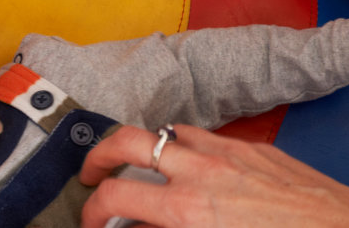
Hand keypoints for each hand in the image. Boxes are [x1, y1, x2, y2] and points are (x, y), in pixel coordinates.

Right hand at [79, 124, 348, 227]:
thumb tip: (141, 225)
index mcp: (187, 208)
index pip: (114, 195)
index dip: (92, 209)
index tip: (91, 219)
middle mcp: (202, 172)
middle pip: (127, 140)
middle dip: (99, 154)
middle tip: (92, 171)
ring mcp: (230, 154)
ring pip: (169, 131)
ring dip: (149, 147)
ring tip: (148, 167)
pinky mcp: (257, 149)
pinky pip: (210, 138)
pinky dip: (193, 149)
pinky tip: (201, 170)